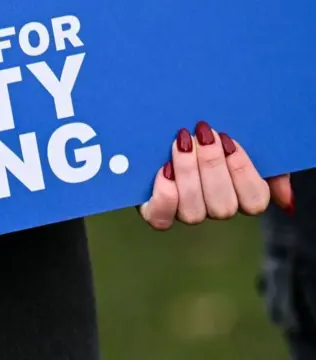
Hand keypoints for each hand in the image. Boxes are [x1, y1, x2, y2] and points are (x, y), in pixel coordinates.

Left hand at [139, 121, 292, 229]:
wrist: (172, 130)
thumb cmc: (213, 136)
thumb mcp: (249, 144)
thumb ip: (272, 170)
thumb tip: (284, 201)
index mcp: (241, 195)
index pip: (255, 202)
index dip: (242, 173)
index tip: (228, 142)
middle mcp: (214, 209)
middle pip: (222, 207)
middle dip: (212, 166)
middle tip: (202, 133)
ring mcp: (186, 212)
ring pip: (193, 212)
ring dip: (188, 174)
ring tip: (182, 142)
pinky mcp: (157, 211)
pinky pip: (161, 218)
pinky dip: (164, 195)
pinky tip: (164, 169)